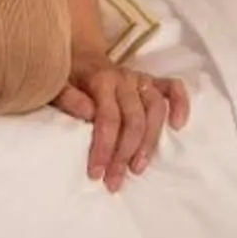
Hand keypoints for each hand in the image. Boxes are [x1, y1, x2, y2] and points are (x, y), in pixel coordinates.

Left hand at [53, 48, 187, 192]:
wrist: (79, 56)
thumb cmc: (66, 77)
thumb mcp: (56, 85)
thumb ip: (68, 98)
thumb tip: (88, 114)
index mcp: (101, 80)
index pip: (107, 118)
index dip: (104, 147)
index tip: (96, 173)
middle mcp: (124, 79)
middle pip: (133, 120)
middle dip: (124, 154)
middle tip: (114, 181)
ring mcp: (140, 79)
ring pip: (155, 110)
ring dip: (149, 143)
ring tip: (138, 168)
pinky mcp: (151, 80)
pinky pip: (172, 88)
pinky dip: (180, 104)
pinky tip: (178, 125)